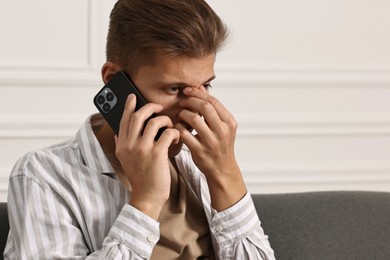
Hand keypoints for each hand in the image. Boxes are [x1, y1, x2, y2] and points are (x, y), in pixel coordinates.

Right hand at [115, 94, 179, 219]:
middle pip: (138, 116)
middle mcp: (130, 145)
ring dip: (165, 120)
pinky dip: (174, 132)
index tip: (133, 96)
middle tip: (159, 107)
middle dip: (150, 107)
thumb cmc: (140, 178)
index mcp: (122, 145)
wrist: (147, 196)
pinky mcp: (157, 153)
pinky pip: (167, 133)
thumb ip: (121, 146)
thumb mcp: (124, 161)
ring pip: (154, 121)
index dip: (128, 106)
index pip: (123, 120)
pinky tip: (175, 138)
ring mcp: (143, 148)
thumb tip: (118, 134)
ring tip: (170, 126)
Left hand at [176, 87, 246, 210]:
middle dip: (190, 101)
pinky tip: (178, 128)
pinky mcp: (200, 151)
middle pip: (205, 107)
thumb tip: (200, 87)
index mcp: (229, 122)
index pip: (213, 101)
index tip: (187, 91)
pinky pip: (184, 134)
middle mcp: (222, 131)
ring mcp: (211, 142)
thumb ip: (212, 107)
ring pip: (194, 119)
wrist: (222, 169)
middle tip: (182, 101)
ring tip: (181, 115)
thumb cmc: (220, 144)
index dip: (198, 93)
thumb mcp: (222, 126)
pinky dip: (178, 128)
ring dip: (183, 114)